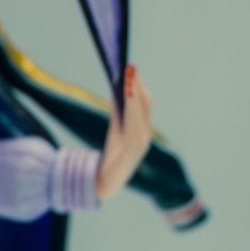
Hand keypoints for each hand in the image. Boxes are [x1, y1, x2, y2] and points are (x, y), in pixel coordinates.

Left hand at [96, 64, 152, 200]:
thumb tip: (117, 91)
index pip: (145, 104)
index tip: (130, 70)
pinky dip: (131, 106)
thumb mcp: (115, 130)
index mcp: (142, 130)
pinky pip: (134, 122)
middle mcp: (145, 135)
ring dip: (134, 92)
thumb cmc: (112, 157)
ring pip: (140, 111)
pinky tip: (125, 94)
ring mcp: (142, 142)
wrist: (104, 182)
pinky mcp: (134, 148)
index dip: (139, 87)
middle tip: (128, 68)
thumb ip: (118, 113)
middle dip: (137, 85)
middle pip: (145, 104)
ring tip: (127, 77)